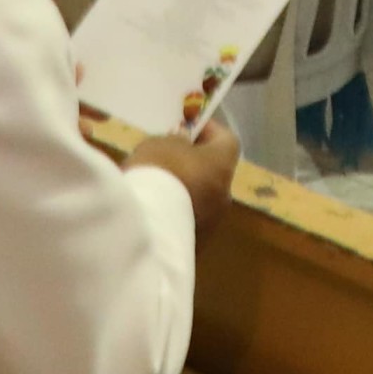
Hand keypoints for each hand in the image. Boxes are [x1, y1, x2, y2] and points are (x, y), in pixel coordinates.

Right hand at [131, 113, 244, 230]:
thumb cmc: (158, 172)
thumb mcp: (161, 143)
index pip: (227, 140)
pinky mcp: (194, 246)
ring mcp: (212, 224)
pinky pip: (186, 222)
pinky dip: (173, 214)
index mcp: (223, 164)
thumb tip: (183, 143)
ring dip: (183, 191)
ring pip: (199, 200)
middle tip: (167, 157)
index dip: (208, 131)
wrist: (145, 227)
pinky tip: (150, 211)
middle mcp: (224, 195)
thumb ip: (175, 140)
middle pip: (213, 172)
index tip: (187, 127)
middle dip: (193, 164)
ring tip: (154, 185)